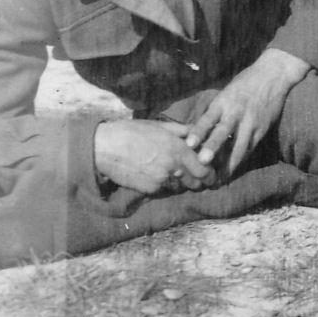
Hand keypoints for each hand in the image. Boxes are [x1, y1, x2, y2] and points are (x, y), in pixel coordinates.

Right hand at [94, 119, 216, 193]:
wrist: (106, 148)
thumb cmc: (132, 132)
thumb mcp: (159, 126)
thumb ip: (181, 131)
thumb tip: (197, 133)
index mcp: (178, 149)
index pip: (205, 169)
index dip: (211, 173)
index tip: (210, 172)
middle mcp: (174, 167)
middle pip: (197, 182)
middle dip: (200, 181)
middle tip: (198, 177)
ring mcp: (162, 180)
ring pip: (182, 188)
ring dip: (183, 183)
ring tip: (176, 175)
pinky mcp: (151, 190)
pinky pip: (165, 190)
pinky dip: (166, 185)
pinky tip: (159, 176)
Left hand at [185, 48, 310, 178]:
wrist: (273, 75)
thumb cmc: (244, 84)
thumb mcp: (226, 93)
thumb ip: (215, 111)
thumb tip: (196, 131)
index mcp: (223, 101)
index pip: (208, 118)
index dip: (198, 131)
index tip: (189, 144)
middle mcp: (236, 112)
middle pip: (223, 132)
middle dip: (213, 148)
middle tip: (203, 162)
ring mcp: (251, 122)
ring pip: (239, 145)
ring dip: (229, 163)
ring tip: (220, 178)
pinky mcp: (262, 129)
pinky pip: (250, 148)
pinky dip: (241, 160)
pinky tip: (233, 171)